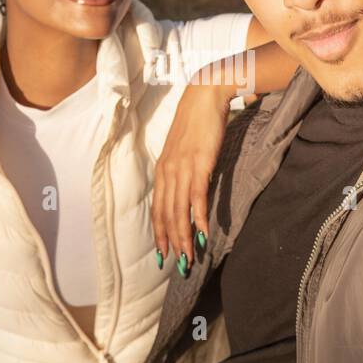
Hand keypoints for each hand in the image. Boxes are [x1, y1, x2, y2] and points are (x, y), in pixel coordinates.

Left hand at [151, 74, 234, 273]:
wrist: (204, 98)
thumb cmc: (196, 124)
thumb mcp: (184, 151)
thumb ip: (183, 171)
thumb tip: (187, 191)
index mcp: (163, 171)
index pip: (157, 209)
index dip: (160, 233)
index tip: (163, 253)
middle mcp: (168, 173)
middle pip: (166, 215)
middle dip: (171, 242)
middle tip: (177, 264)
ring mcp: (182, 170)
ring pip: (179, 211)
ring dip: (184, 236)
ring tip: (189, 256)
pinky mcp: (199, 165)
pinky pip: (197, 198)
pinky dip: (199, 218)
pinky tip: (204, 233)